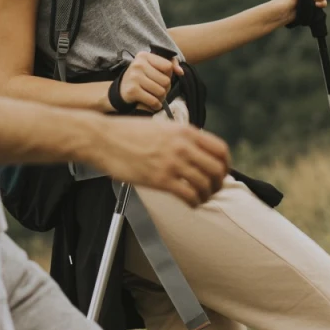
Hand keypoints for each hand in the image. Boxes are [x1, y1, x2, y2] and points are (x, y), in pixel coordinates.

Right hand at [89, 116, 229, 206]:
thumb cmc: (128, 133)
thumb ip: (181, 137)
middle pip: (218, 169)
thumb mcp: (161, 126)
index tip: (222, 172)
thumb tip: (196, 151)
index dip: (226, 164)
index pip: (220, 149)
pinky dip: (194, 202)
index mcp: (184, 131)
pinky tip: (190, 203)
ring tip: (201, 198)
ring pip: (205, 185)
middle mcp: (182, 146)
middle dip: (219, 182)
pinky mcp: (160, 180)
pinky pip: (189, 196)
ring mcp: (172, 163)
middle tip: (214, 188)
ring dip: (207, 195)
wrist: (104, 139)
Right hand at [117, 50, 181, 111]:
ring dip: (161, 98)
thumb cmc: (142, 76)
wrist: (122, 89)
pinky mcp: (132, 91)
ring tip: (156, 96)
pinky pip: (153, 100)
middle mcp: (138, 65)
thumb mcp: (153, 66)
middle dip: (165, 88)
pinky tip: (153, 104)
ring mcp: (134, 77)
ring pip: (161, 92)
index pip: (168, 66)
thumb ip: (170, 64)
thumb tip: (180, 72)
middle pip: (166, 80)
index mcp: (144, 56)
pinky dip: (156, 105)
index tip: (161, 77)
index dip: (168, 74)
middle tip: (159, 89)